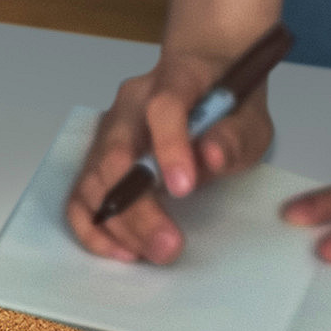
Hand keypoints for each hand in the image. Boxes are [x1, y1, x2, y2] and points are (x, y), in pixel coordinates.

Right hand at [63, 37, 280, 265]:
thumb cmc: (229, 104)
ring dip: (119, 226)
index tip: (184, 189)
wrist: (205, 82)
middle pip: (116, 155)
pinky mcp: (95, 161)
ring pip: (94, 182)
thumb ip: (235, 137)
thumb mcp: (251, 118)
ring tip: (153, 252)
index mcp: (174, 78)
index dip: (169, 147)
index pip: (163, 107)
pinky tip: (122, 251)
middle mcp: (130, 104)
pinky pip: (80, 200)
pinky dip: (94, 231)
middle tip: (168, 247)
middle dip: (139, 209)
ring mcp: (106, 132)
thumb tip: (211, 157)